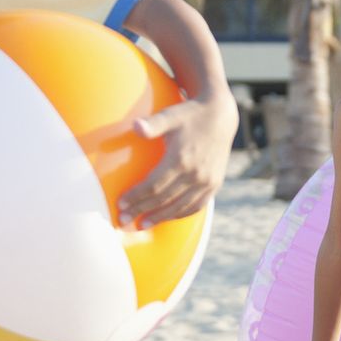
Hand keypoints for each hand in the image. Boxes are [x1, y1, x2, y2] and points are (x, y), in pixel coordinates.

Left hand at [118, 93, 238, 227]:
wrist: (220, 115)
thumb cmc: (189, 114)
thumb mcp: (170, 116)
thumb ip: (152, 124)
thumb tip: (135, 126)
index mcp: (181, 159)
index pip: (153, 185)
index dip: (136, 197)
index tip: (120, 204)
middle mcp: (195, 173)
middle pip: (163, 199)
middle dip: (141, 211)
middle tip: (123, 220)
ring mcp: (207, 181)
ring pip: (179, 207)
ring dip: (159, 218)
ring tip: (142, 225)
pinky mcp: (214, 184)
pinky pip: (196, 206)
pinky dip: (180, 213)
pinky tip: (167, 217)